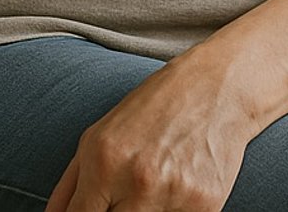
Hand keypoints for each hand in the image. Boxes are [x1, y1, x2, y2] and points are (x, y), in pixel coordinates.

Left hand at [44, 59, 254, 211]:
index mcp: (104, 161)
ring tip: (153, 186)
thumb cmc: (152, 109)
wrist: (217, 88)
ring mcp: (173, 195)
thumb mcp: (99, 134)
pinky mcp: (205, 206)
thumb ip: (69, 185)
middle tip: (123, 198)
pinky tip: (178, 186)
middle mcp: (137, 180)